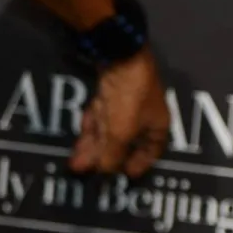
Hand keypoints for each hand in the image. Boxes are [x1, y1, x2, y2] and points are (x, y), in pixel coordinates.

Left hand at [69, 49, 169, 176]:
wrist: (119, 55)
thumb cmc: (128, 99)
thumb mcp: (120, 133)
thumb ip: (112, 154)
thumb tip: (105, 171)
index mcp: (157, 127)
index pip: (152, 152)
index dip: (139, 165)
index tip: (125, 176)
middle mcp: (144, 117)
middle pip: (124, 143)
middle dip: (104, 158)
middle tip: (84, 172)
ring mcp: (126, 103)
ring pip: (109, 130)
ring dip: (92, 146)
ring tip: (75, 163)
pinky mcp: (110, 92)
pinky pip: (101, 116)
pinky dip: (91, 128)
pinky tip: (80, 140)